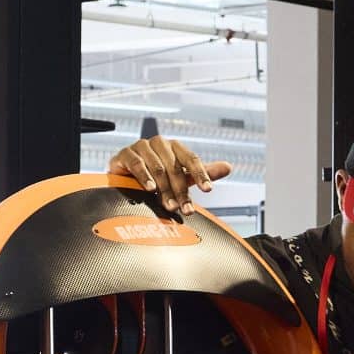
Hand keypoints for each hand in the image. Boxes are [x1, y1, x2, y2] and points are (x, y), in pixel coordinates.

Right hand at [109, 139, 232, 212]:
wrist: (125, 179)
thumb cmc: (156, 177)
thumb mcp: (182, 177)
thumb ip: (202, 173)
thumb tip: (228, 167)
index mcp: (175, 147)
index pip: (191, 159)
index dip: (200, 174)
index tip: (208, 190)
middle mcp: (160, 143)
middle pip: (174, 167)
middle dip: (181, 191)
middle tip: (186, 209)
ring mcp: (142, 146)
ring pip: (157, 168)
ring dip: (165, 189)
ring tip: (170, 205)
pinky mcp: (125, 153)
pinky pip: (137, 164)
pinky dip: (144, 177)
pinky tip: (150, 188)